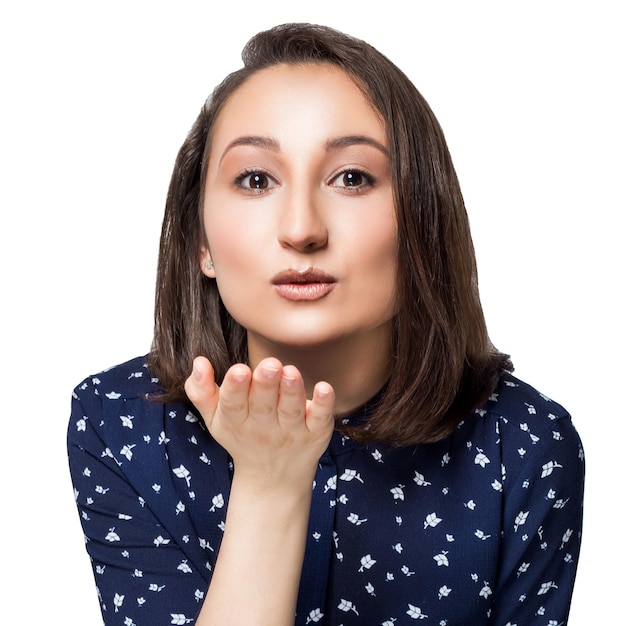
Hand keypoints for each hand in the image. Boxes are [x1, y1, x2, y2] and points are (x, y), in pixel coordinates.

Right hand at [184, 356, 334, 492]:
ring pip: (291, 409)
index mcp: (236, 421)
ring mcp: (292, 431)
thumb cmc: (242, 436)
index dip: (235, 387)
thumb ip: (201, 390)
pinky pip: (320, 418)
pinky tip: (325, 388)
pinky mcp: (316, 432)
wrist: (273, 479)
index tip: (239, 370)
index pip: (233, 404)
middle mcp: (264, 428)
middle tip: (271, 364)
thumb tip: (199, 362)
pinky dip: (324, 404)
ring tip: (291, 372)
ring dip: (292, 391)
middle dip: (266, 384)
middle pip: (264, 404)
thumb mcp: (215, 418)